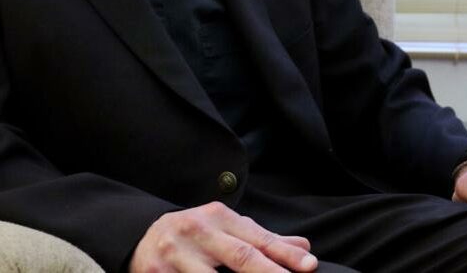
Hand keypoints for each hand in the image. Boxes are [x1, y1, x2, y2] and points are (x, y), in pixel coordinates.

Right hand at [130, 201, 317, 272]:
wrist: (139, 236)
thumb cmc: (194, 235)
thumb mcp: (226, 228)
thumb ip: (264, 239)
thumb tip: (304, 247)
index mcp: (219, 216)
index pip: (259, 238)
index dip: (285, 253)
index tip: (309, 265)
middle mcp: (198, 231)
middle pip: (240, 257)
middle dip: (268, 272)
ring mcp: (175, 255)